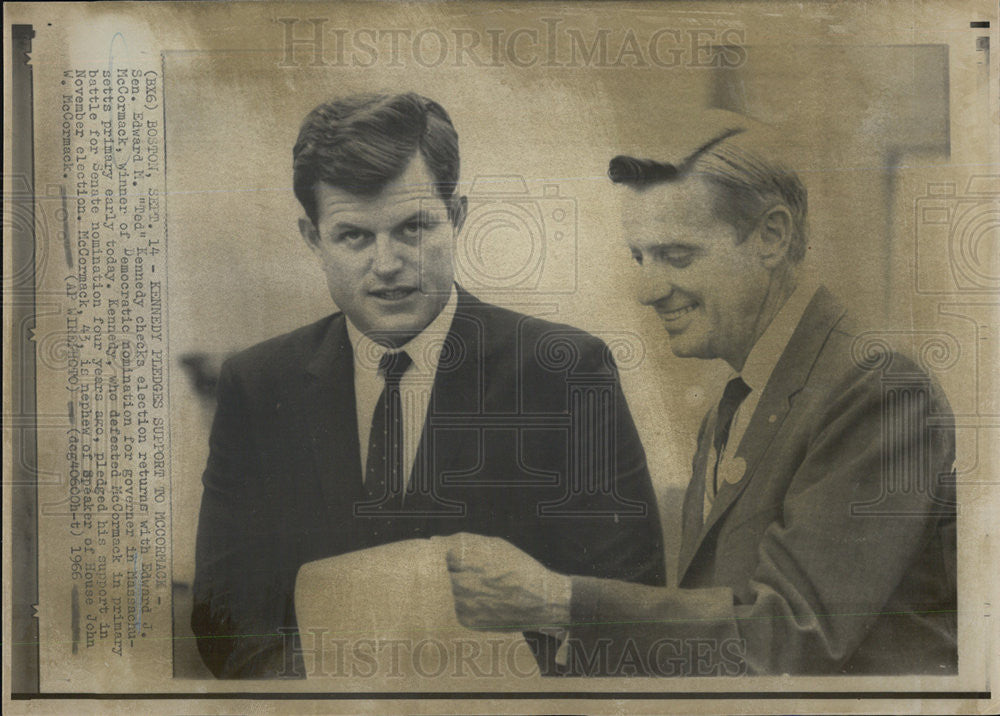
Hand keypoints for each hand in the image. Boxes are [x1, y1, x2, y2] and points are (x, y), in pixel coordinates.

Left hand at [441, 533, 571, 631]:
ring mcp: (461, 604)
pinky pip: (456, 607)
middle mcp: (458, 582)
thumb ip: (461, 540)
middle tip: (474, 573)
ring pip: (447, 591)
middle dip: (450, 571)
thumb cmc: (517, 567)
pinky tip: (484, 600)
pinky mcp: (466, 620)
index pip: (437, 553)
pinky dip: (465, 603)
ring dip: (457, 587)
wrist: (540, 600)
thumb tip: (434, 540)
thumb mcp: (493, 545)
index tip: (454, 556)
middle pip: (439, 573)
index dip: (445, 553)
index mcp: (462, 559)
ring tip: (482, 587)